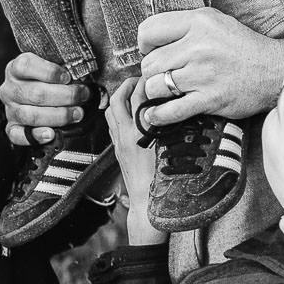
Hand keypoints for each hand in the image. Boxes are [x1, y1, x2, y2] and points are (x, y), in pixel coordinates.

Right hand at [0, 53, 94, 146]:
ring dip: (59, 116)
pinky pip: (18, 135)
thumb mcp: (50, 65)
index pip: (26, 66)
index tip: (67, 77)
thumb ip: (61, 68)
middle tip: (82, 96)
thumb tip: (81, 76)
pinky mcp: (12, 127)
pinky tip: (51, 134)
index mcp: (15, 69)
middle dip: (65, 96)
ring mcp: (10, 109)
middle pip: (35, 94)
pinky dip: (36, 136)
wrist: (32, 94)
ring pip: (31, 115)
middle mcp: (10, 89)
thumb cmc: (44, 79)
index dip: (50, 72)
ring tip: (76, 113)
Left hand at [104, 79, 164, 246]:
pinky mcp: (119, 152)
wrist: (147, 206)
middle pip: (116, 101)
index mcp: (137, 135)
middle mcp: (124, 137)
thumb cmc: (161, 184)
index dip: (144, 83)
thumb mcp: (170, 151)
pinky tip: (130, 115)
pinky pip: (113, 126)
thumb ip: (169, 128)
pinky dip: (118, 114)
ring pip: (111, 113)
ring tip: (133, 93)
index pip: (137, 98)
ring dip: (119, 99)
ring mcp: (119, 145)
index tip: (153, 78)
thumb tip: (172, 108)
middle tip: (139, 80)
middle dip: (126, 86)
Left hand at [135, 9, 283, 125]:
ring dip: (155, 93)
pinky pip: (170, 111)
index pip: (148, 31)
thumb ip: (184, 25)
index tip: (153, 52)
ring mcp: (203, 75)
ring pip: (154, 86)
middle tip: (164, 75)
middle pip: (149, 63)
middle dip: (151, 72)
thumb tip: (149, 40)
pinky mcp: (209, 100)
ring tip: (166, 92)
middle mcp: (199, 46)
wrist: (275, 70)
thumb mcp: (215, 21)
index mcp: (198, 22)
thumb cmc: (241, 46)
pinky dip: (157, 116)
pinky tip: (154, 115)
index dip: (145, 45)